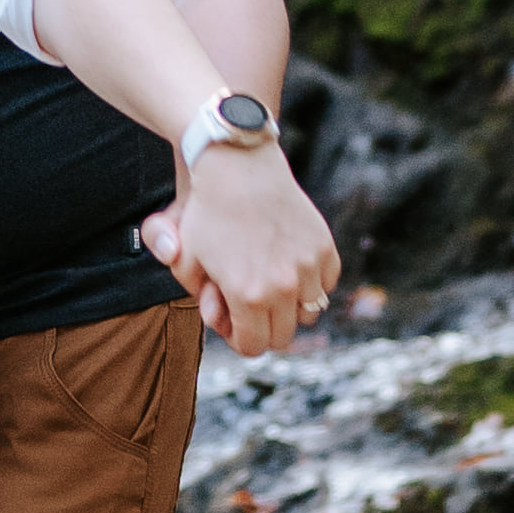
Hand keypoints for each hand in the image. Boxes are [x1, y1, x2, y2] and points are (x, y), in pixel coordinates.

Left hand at [148, 134, 339, 355]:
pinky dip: (312, 281)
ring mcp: (308, 267)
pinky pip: (326, 283)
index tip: (233, 322)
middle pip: (283, 336)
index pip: (253, 346)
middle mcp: (283, 287)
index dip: (238, 338)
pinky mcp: (323, 247)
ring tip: (271, 282)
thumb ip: (202, 301)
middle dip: (265, 327)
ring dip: (290, 305)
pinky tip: (291, 263)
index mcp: (247, 296)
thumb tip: (222, 320)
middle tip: (250, 305)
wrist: (238, 165)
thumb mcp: (187, 260)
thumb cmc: (206, 213)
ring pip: (308, 312)